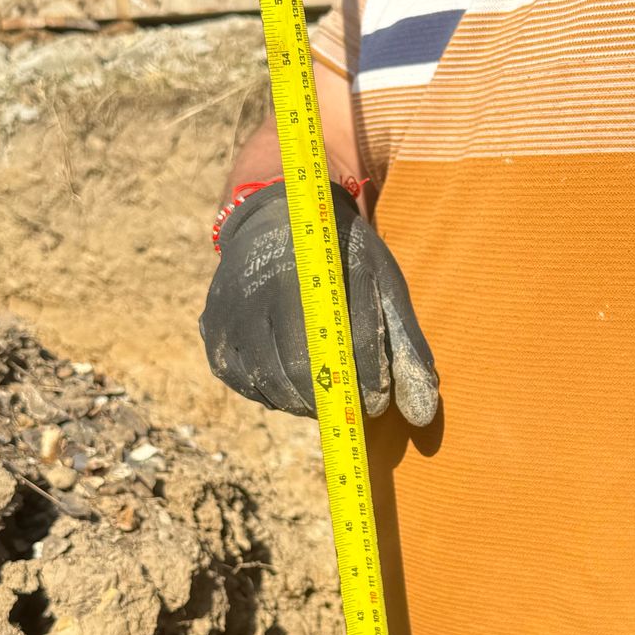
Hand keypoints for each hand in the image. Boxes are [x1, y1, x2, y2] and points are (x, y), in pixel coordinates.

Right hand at [200, 183, 438, 424]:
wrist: (278, 216)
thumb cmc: (341, 260)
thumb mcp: (381, 285)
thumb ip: (406, 348)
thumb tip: (423, 417)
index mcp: (321, 264)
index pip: (351, 339)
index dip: (369, 379)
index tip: (378, 399)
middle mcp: (267, 282)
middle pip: (301, 368)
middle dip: (332, 397)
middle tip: (349, 403)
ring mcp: (233, 305)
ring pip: (268, 380)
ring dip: (302, 402)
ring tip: (323, 395)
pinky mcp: (212, 325)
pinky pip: (240, 379)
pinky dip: (270, 394)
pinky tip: (289, 383)